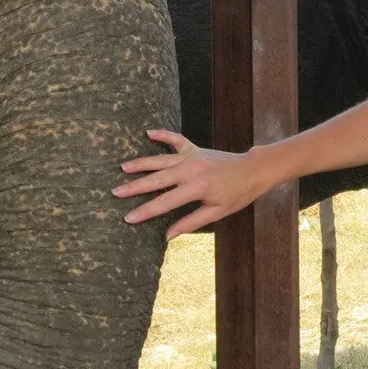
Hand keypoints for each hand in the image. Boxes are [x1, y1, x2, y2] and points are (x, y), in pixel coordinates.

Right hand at [114, 130, 275, 237]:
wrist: (253, 170)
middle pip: (156, 179)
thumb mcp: (216, 212)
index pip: (164, 203)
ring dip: (140, 163)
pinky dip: (162, 135)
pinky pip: (175, 140)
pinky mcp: (194, 149)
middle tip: (115, 192)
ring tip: (122, 167)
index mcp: (196, 188)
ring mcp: (191, 157)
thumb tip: (168, 236)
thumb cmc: (237, 194)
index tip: (128, 217)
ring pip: (160, 160)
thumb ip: (190, 223)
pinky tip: (148, 132)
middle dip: (134, 187)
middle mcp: (190, 170)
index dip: (145, 211)